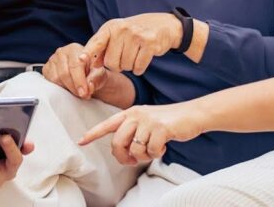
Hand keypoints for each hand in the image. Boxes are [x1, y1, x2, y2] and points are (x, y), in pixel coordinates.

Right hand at [42, 42, 108, 99]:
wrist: (85, 73)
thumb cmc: (93, 72)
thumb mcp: (100, 75)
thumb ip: (96, 79)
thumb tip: (89, 86)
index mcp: (75, 49)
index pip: (75, 65)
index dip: (80, 81)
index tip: (84, 93)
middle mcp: (62, 52)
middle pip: (64, 73)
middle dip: (74, 88)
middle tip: (82, 95)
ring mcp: (52, 60)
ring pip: (56, 79)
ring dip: (67, 89)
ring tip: (77, 91)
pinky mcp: (46, 69)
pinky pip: (50, 82)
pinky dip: (59, 88)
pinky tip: (67, 88)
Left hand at [78, 103, 200, 165]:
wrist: (192, 114)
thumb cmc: (168, 122)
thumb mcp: (147, 122)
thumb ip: (132, 132)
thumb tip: (121, 153)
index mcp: (130, 112)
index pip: (107, 124)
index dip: (93, 133)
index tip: (81, 141)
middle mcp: (136, 114)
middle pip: (117, 142)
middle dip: (123, 157)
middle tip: (133, 161)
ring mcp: (148, 120)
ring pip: (135, 149)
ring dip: (144, 156)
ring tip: (153, 150)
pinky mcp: (161, 128)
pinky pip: (151, 151)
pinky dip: (157, 154)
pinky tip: (163, 147)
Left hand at [81, 13, 181, 74]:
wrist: (163, 25)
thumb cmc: (135, 33)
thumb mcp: (117, 34)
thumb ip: (103, 47)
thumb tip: (91, 63)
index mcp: (110, 27)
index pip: (96, 42)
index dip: (88, 53)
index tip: (80, 60)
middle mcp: (121, 29)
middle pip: (111, 62)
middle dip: (117, 65)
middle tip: (125, 56)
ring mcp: (136, 35)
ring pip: (125, 67)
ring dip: (130, 66)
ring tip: (135, 54)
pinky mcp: (149, 43)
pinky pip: (138, 67)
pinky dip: (140, 68)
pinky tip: (143, 58)